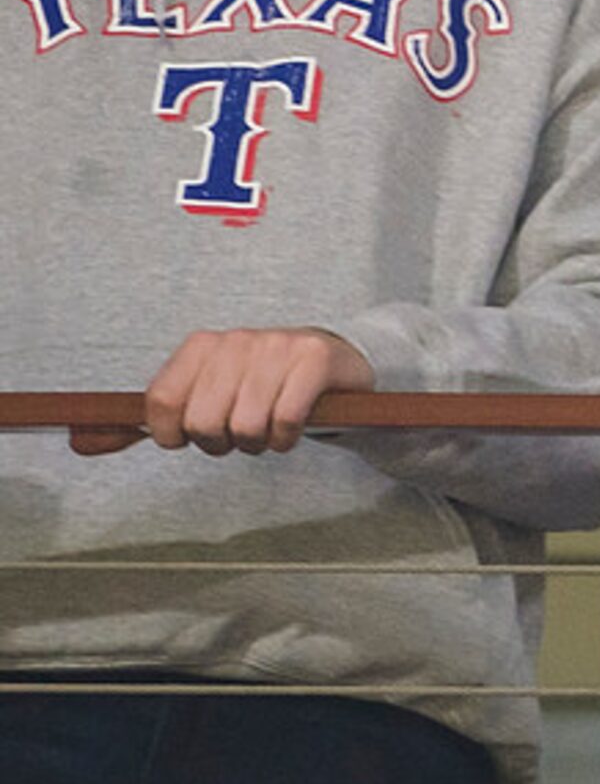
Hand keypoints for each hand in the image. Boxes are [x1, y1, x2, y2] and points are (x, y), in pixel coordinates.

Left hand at [73, 328, 376, 457]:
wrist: (336, 364)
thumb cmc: (261, 387)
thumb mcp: (204, 394)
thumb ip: (148, 421)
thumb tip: (79, 443)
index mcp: (201, 345)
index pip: (163, 404)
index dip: (176, 435)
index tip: (193, 437)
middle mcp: (237, 340)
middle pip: (204, 422)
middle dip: (221, 443)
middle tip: (238, 434)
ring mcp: (278, 346)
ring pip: (246, 426)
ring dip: (258, 443)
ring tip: (267, 430)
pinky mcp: (315, 360)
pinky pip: (285, 421)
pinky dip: (286, 439)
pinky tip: (292, 429)